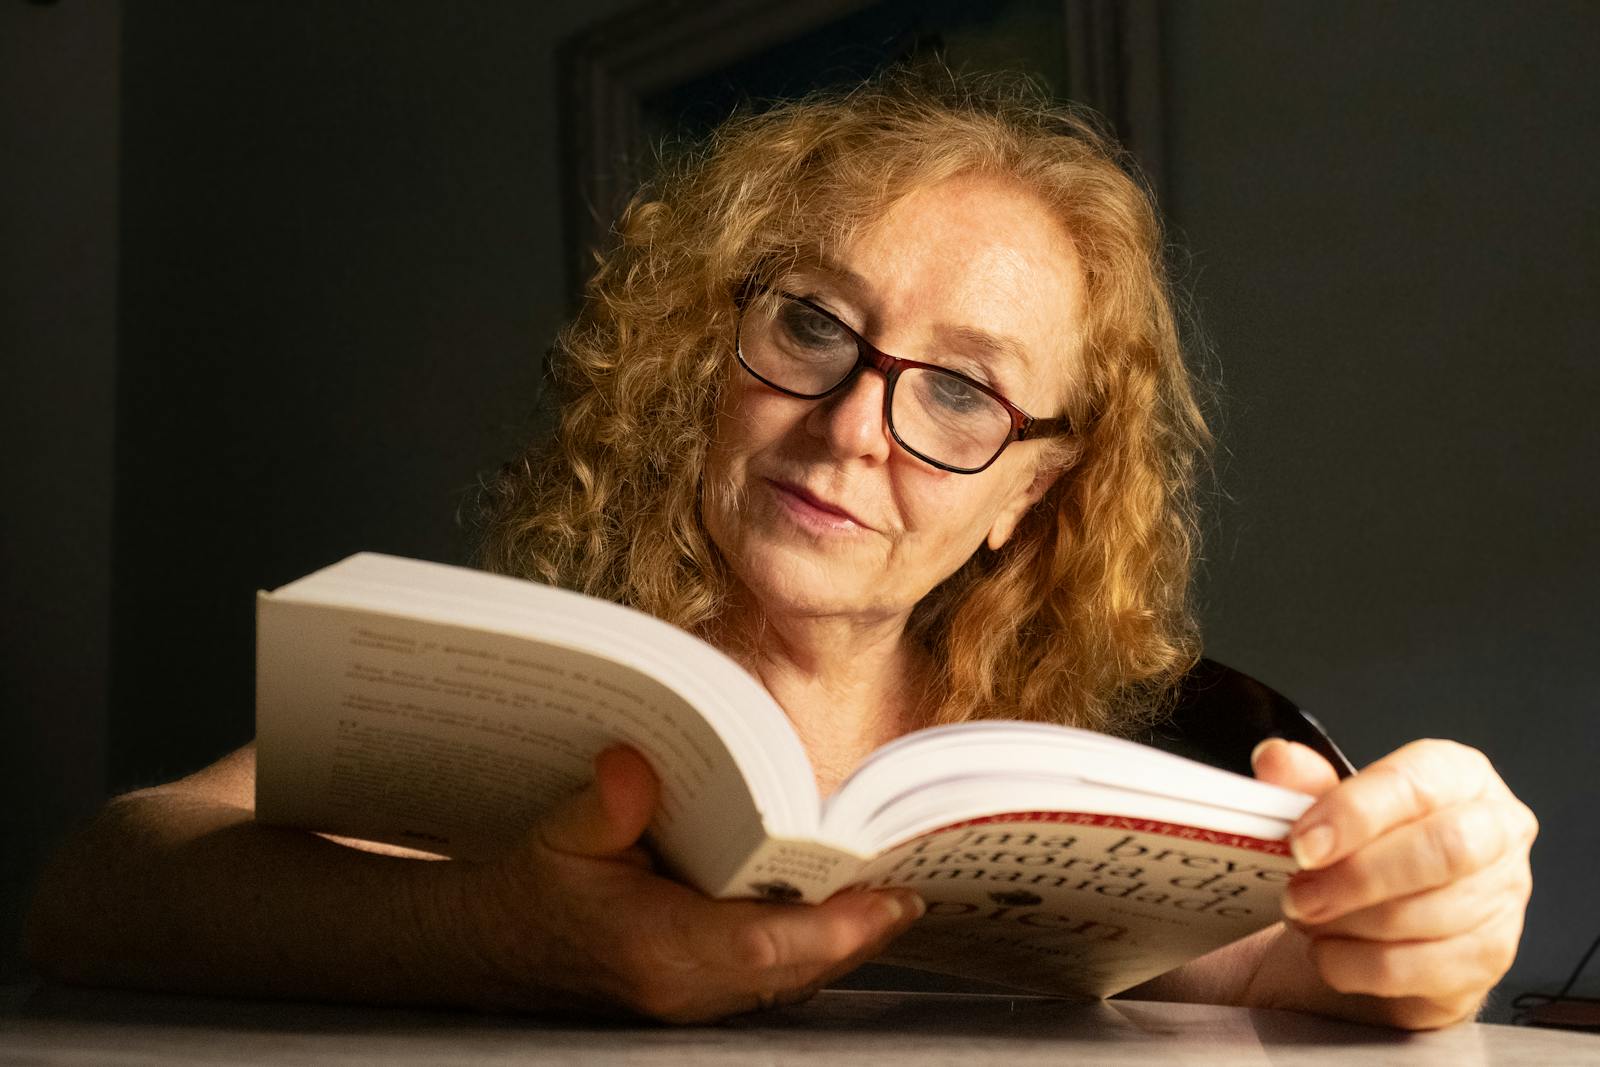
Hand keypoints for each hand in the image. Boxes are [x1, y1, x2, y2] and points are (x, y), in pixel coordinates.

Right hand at [440, 746, 922, 1021]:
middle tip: (911, 885)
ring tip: (890, 893)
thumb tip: (635, 764)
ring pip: (792, 980)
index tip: (891, 897)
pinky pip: (773, 980)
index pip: (766, 944)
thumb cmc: (531, 892)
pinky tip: (839, 913)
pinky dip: (812, 950)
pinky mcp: (699, 998)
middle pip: (798, 968)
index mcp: (655, 948)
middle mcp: (685, 988)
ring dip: (843, 942)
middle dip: (860, 932)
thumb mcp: (555, 837)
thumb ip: (603, 805)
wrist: (496, 950)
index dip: (837, 926)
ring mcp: (693, 1003)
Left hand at [1250, 738, 1536, 1028]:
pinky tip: (1329, 951)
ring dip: (1346, 924)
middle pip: (1440, 851)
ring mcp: (1502, 897)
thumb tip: (1276, 759)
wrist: (1383, 912)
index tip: (1302, 844)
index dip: (1352, 814)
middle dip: (1356, 877)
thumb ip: (1302, 781)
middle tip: (1298, 895)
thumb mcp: (1330, 803)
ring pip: (1424, 916)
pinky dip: (1356, 965)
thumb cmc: (1366, 844)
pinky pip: (1418, 970)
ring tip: (1306, 917)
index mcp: (1458, 774)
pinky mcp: (1488, 957)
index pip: (1413, 785)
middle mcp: (1495, 830)